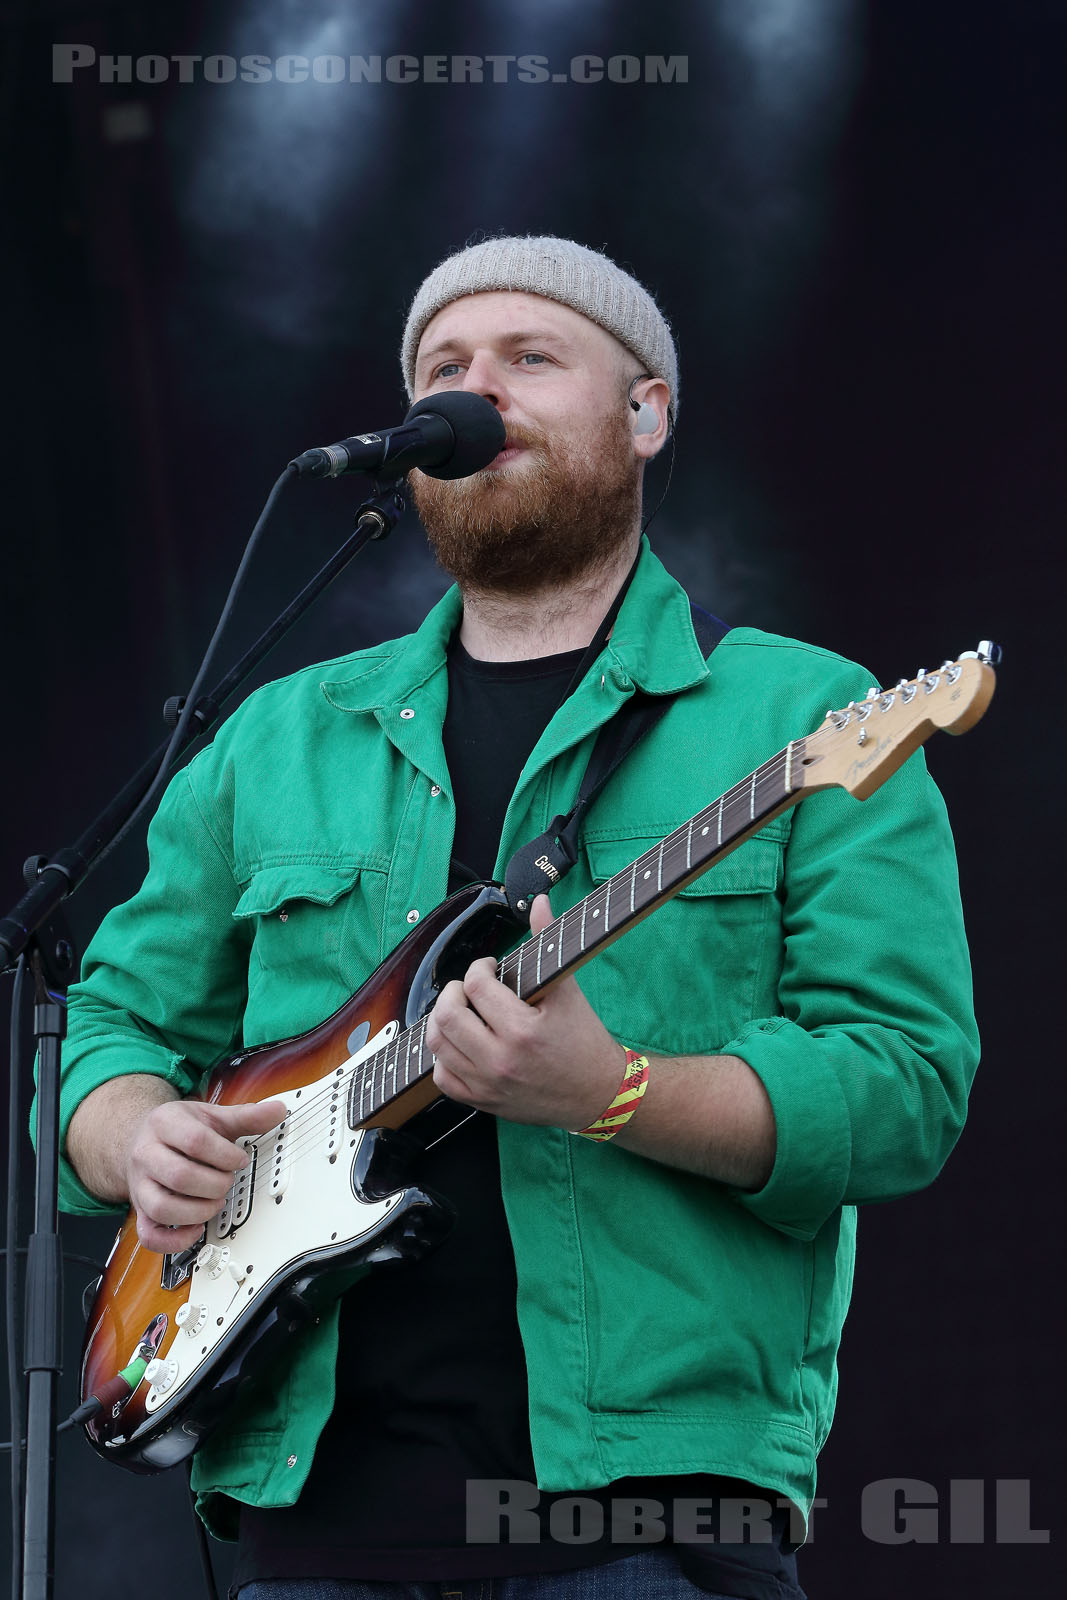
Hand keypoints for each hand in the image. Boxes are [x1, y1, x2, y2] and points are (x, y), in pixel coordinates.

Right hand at [125, 1097, 285, 1252]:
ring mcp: (140, 1185)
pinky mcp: (140, 1210)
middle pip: (180, 1176)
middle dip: (215, 1184)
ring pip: (163, 1208)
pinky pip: (150, 1236)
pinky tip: (197, 1229)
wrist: (141, 1138)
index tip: (241, 1160)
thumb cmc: (179, 1129)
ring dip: (199, 1211)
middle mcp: (146, 1154)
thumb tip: (278, 1111)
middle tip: (228, 1181)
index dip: (226, 1155)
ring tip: (216, 1202)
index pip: (196, 1141)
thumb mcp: (212, 1116)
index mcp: (164, 1124)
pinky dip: (176, 1240)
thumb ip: (246, 1115)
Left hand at [426, 894, 626, 1130]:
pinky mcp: (483, 1102)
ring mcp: (488, 1085)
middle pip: (447, 1016)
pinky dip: (443, 1056)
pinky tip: (460, 1041)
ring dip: (442, 1020)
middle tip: (469, 987)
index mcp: (522, 1030)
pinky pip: (442, 1078)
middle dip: (453, 992)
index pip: (476, 987)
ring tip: (461, 1010)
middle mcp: (500, 1060)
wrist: (597, 1093)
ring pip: (438, 1045)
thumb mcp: (568, 989)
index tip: (490, 968)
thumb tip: (540, 901)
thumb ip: (548, 940)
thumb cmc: (584, 1040)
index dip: (479, 968)